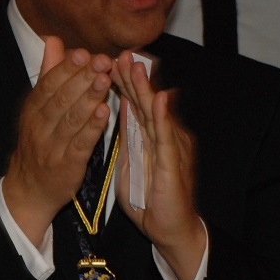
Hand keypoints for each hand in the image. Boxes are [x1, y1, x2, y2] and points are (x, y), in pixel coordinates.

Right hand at [3, 37, 114, 244]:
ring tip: (106, 80)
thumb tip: (54, 40)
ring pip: (71, 120)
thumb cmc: (39, 143)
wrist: (29, 189)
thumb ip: (49, 74)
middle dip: (82, 79)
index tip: (84, 53)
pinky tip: (105, 113)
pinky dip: (92, 128)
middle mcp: (38, 128)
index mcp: (32, 111)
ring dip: (89, 99)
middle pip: (60, 100)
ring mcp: (51, 148)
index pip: (48, 85)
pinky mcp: (65, 166)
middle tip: (103, 61)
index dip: (66, 69)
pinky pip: (79, 144)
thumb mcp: (38, 108)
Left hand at [112, 51, 205, 279]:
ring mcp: (170, 147)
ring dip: (147, 88)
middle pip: (146, 102)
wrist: (169, 227)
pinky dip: (161, 117)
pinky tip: (158, 99)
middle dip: (133, 78)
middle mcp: (162, 137)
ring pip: (156, 112)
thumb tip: (114, 115)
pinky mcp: (173, 163)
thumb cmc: (150, 197)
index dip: (121, 84)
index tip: (107, 61)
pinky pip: (166, 137)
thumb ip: (125, 139)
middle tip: (122, 53)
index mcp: (148, 137)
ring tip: (137, 66)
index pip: (134, 105)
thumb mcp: (130, 163)